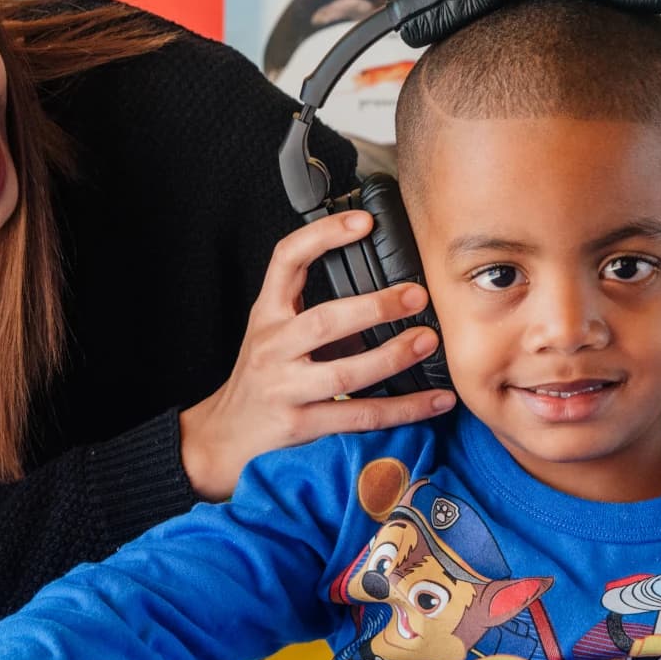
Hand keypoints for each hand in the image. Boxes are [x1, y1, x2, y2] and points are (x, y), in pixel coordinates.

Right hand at [180, 210, 456, 498]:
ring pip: (345, 374)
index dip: (323, 235)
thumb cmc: (260, 380)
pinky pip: (360, 417)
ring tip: (427, 341)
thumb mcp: (276, 336)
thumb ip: (319, 316)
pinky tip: (436, 400)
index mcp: (267, 315)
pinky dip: (404, 408)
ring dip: (393, 357)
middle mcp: (272, 348)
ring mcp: (285, 390)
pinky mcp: (301, 426)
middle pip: (323, 321)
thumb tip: (390, 298)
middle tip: (416, 295)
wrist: (224, 437)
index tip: (364, 222)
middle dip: (374, 307)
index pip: (286, 260)